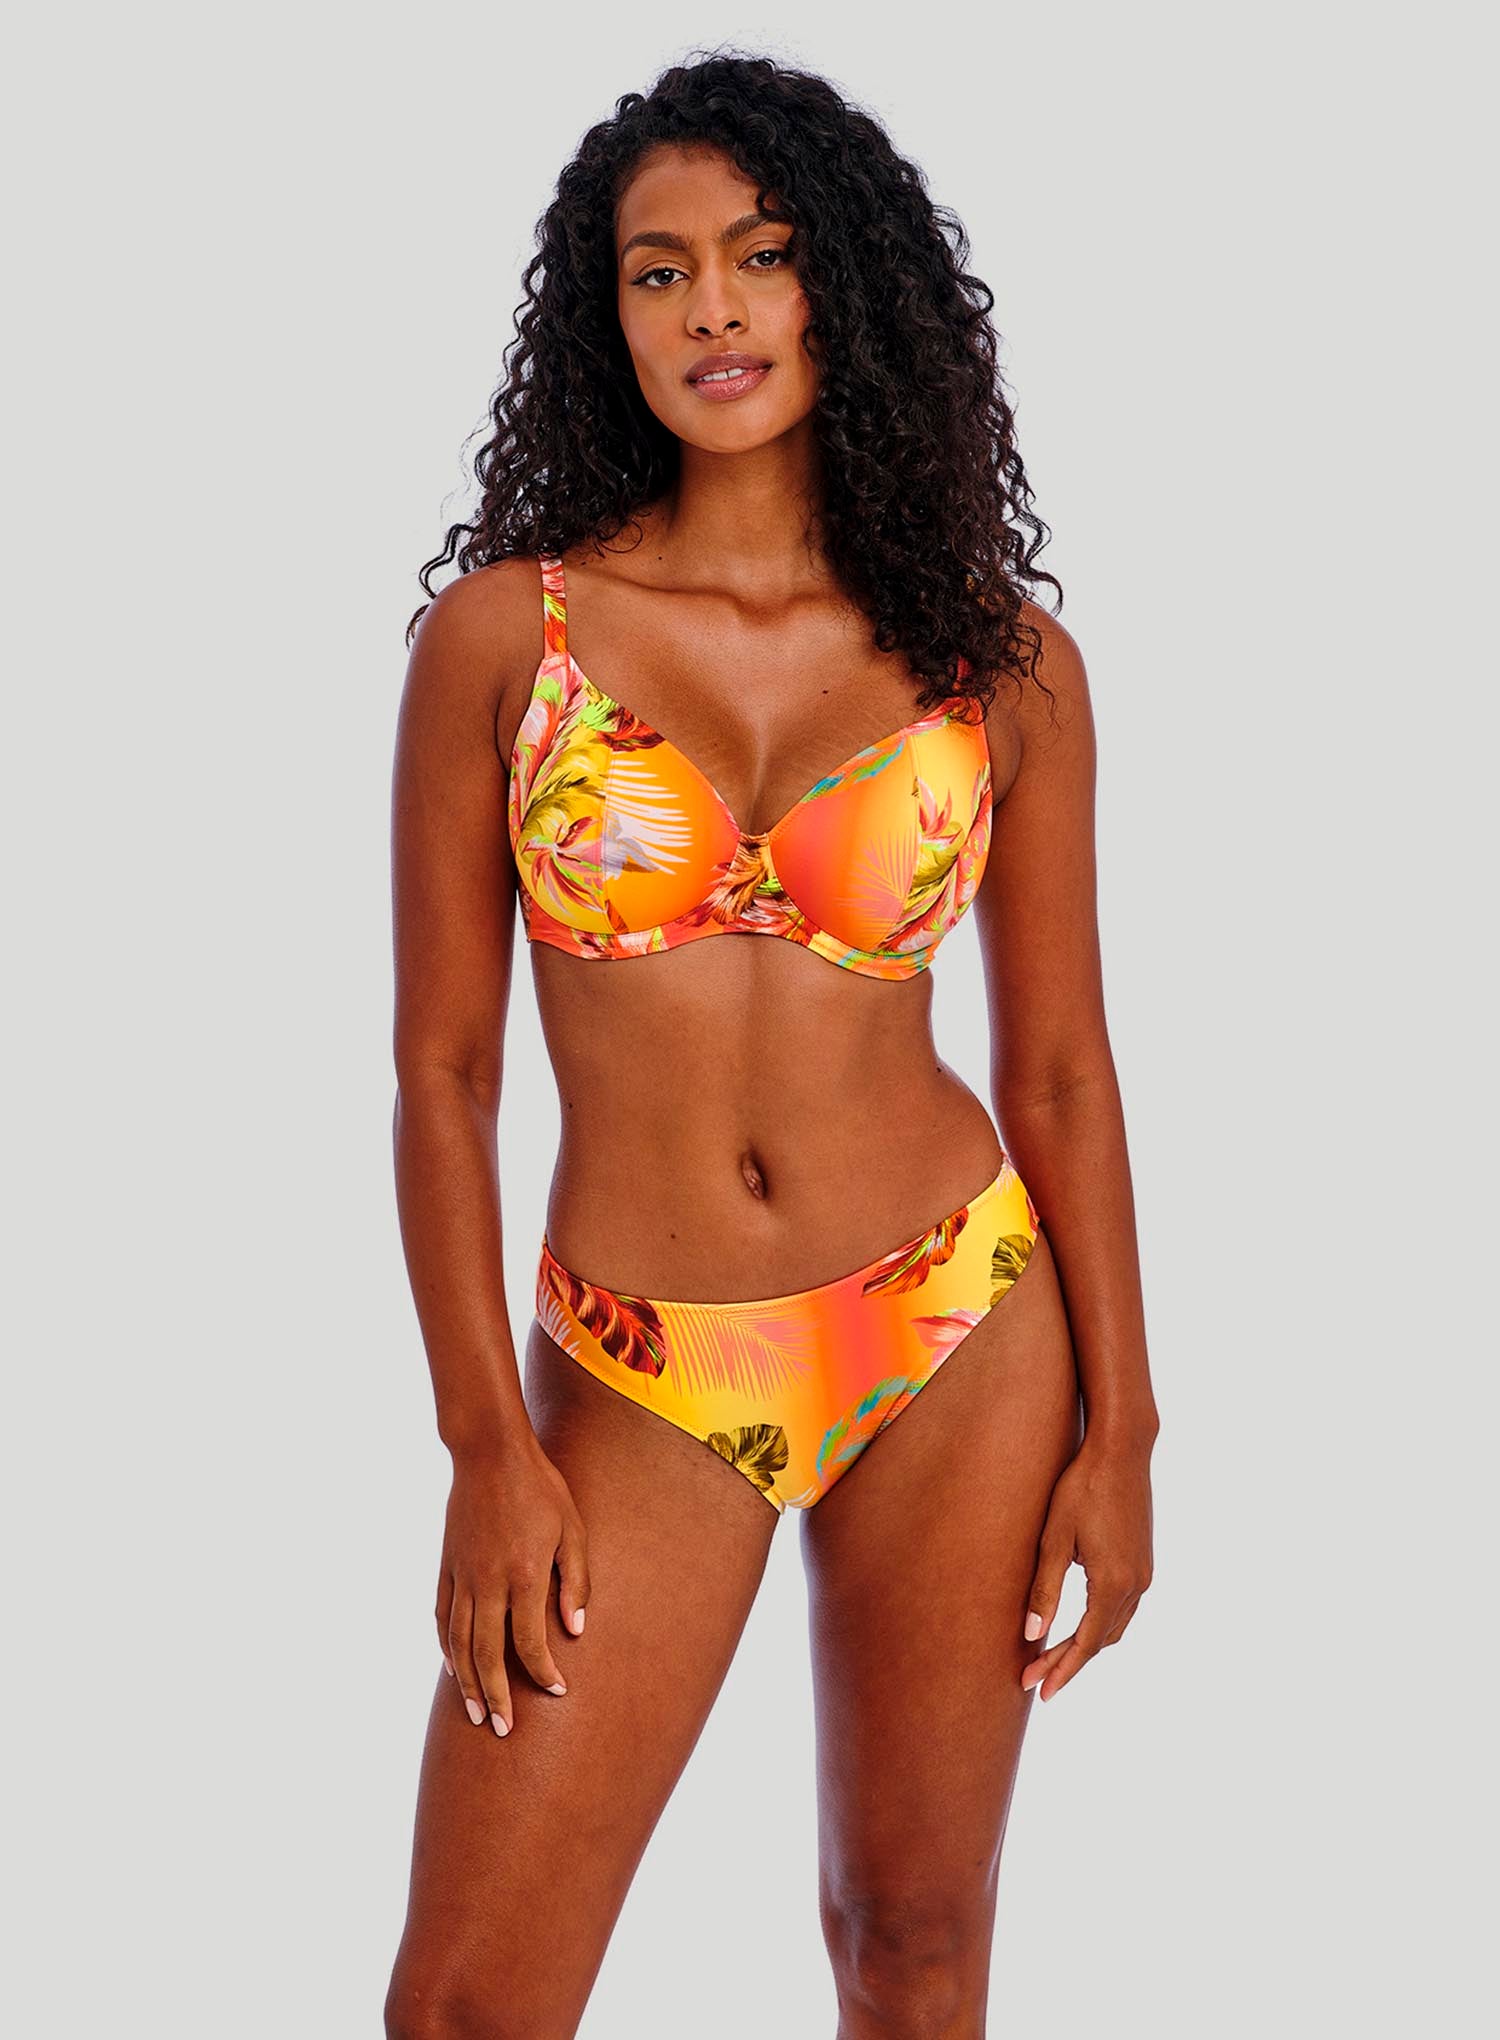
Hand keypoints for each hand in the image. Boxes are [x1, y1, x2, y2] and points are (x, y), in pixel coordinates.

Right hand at [436, 1435, 590, 1736]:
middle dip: (495, 1696)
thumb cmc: (540, 1488)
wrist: (489, 1453)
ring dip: (466, 1682)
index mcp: (523, 1575)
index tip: (557, 1691)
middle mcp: (488, 1583)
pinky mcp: (447, 1567)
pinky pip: (442, 1617)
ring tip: (474, 1714)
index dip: (542, 1671)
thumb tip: (576, 1630)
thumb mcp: (572, 1529)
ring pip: (458, 1642)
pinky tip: (453, 1668)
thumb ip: (574, 1581)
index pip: (529, 1641)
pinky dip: (445, 1647)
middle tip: (502, 1728)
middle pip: (486, 1654)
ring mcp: (463, 1576)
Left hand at [1019, 1430, 1154, 1701]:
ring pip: (1115, 1626)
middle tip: (1034, 1679)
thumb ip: (1044, 1589)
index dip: (1061, 1670)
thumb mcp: (1054, 1537)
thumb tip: (1032, 1634)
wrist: (1122, 1450)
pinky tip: (1079, 1624)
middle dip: (1068, 1662)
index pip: (1086, 1644)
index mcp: (1113, 1584)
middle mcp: (1136, 1585)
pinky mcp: (1143, 1560)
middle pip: (1101, 1641)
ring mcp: (1144, 1573)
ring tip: (1051, 1658)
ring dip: (1085, 1645)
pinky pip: (1123, 1607)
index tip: (1038, 1691)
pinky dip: (1100, 1624)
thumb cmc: (1082, 1487)